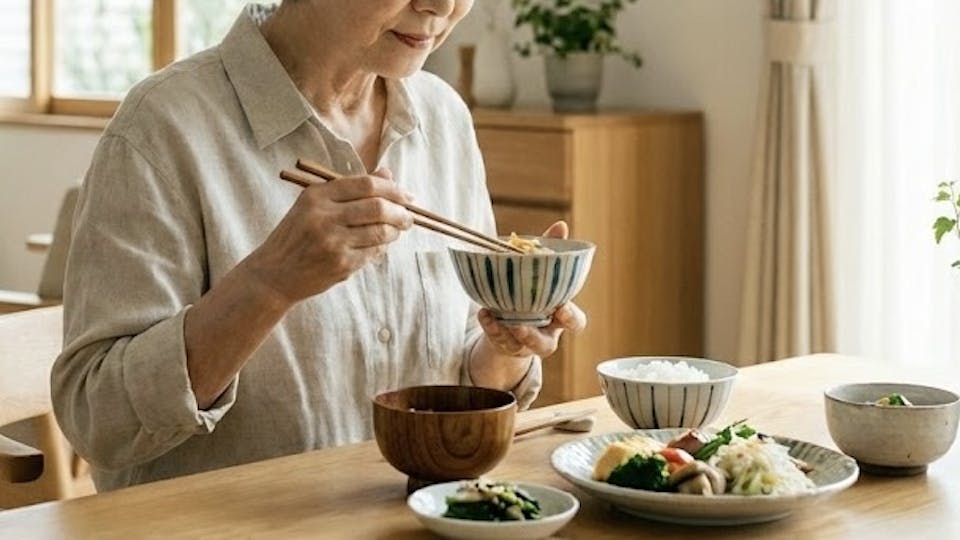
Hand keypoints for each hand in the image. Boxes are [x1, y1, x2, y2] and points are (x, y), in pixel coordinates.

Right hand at [242, 167, 413, 303]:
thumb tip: (387, 173)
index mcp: (317, 195)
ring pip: (380, 231)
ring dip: (395, 231)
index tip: (406, 196)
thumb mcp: (314, 206)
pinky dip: (382, 248)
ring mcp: (333, 242)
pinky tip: (379, 246)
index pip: (366, 184)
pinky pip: (374, 252)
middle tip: (408, 217)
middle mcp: (324, 216)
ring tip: (395, 231)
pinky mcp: (340, 264)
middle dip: (401, 211)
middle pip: (378, 207)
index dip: (393, 189)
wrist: (273, 274)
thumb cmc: (297, 236)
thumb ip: (350, 189)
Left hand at [478, 221, 586, 358]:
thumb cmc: (533, 291)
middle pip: (547, 345)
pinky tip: (484, 313)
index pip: (575, 323)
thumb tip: (561, 225)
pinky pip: (500, 341)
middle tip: (522, 324)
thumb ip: (551, 251)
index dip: (570, 318)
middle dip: (536, 337)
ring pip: (522, 348)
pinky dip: (491, 327)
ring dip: (510, 335)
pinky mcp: (506, 345)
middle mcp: (546, 334)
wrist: (513, 319)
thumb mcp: (542, 272)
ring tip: (499, 318)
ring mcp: (525, 344)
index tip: (561, 306)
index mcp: (560, 317)